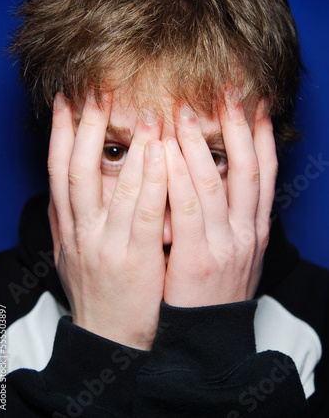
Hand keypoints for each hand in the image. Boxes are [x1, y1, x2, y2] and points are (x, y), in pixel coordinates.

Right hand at [48, 92, 166, 349]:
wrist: (110, 340)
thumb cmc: (96, 293)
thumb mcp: (71, 255)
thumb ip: (67, 220)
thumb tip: (61, 189)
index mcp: (68, 228)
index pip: (58, 172)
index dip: (59, 133)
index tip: (66, 101)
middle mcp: (81, 232)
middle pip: (77, 170)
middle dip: (86, 128)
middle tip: (97, 92)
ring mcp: (106, 245)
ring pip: (114, 187)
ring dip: (129, 147)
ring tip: (143, 112)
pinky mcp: (134, 260)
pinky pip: (144, 214)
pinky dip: (151, 182)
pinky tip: (163, 155)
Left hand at [163, 93, 276, 306]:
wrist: (207, 340)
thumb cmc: (214, 292)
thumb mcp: (233, 253)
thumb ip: (228, 218)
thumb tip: (218, 182)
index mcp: (256, 229)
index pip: (266, 174)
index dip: (263, 137)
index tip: (257, 106)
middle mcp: (247, 232)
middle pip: (247, 169)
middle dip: (238, 128)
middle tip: (227, 92)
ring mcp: (225, 245)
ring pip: (216, 183)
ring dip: (201, 143)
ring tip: (185, 111)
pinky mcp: (197, 259)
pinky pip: (187, 208)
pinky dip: (178, 177)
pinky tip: (166, 152)